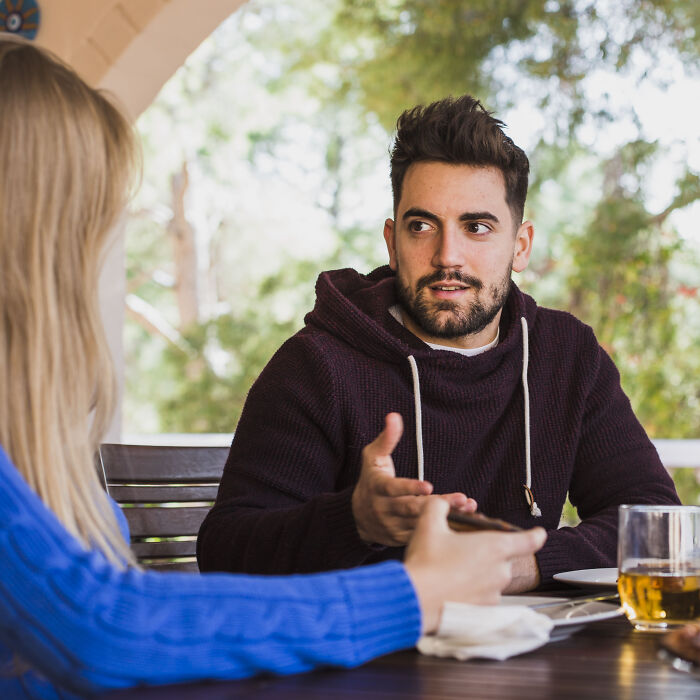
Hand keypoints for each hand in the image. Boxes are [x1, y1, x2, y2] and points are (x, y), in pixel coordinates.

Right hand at [352, 413, 474, 545]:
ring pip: (422, 524)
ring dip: (447, 517)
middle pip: (412, 509)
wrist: (358, 517)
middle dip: (437, 504)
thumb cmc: (370, 480)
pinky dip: (445, 529)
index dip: (409, 488)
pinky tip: (465, 519)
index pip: (393, 489)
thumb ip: (386, 439)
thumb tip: (394, 416)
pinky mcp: (403, 538)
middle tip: (461, 499)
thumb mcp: (373, 458)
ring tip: (468, 507)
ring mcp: (394, 527)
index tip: (428, 486)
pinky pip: (426, 535)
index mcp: (378, 488)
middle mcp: (385, 510)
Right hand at [404, 498, 546, 633]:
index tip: (539, 533)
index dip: (536, 535)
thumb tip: (442, 502)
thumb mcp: (429, 523)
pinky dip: (474, 589)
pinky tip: (453, 584)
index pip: (529, 540)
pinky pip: (485, 594)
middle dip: (491, 551)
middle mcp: (500, 571)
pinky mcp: (483, 610)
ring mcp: (493, 593)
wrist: (415, 599)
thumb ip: (439, 506)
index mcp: (495, 547)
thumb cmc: (427, 562)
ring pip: (494, 576)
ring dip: (482, 571)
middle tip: (466, 547)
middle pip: (506, 557)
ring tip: (455, 567)